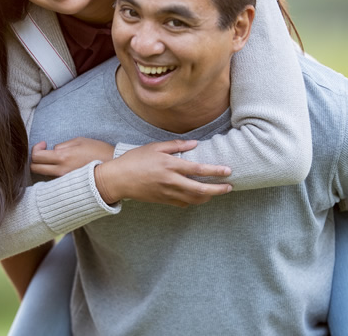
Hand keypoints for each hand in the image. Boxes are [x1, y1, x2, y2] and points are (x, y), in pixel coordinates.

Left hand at [30, 137, 114, 176]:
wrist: (113, 171)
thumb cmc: (99, 152)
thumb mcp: (80, 141)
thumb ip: (63, 145)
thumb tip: (53, 150)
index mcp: (63, 157)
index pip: (36, 156)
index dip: (36, 148)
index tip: (44, 144)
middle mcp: (60, 171)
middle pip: (35, 168)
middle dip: (35, 159)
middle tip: (44, 152)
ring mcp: (64, 180)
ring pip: (44, 174)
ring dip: (46, 166)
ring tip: (57, 159)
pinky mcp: (69, 185)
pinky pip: (54, 179)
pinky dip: (54, 172)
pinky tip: (64, 167)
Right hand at [94, 139, 231, 205]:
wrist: (117, 179)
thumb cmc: (134, 160)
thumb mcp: (154, 147)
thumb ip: (176, 146)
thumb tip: (195, 144)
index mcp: (169, 165)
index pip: (198, 170)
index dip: (215, 171)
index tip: (228, 171)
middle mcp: (170, 181)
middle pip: (200, 190)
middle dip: (217, 190)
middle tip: (229, 187)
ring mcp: (167, 193)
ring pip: (193, 200)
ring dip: (207, 197)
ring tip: (216, 192)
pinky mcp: (163, 201)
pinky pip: (183, 203)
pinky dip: (193, 201)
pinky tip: (197, 196)